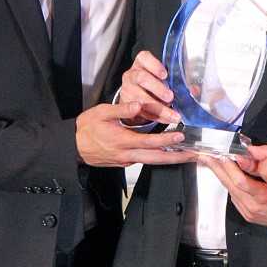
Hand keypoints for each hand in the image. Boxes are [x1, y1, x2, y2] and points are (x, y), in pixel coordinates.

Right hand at [76, 101, 191, 166]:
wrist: (73, 146)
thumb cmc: (86, 128)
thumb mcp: (101, 112)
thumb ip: (121, 109)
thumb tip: (138, 104)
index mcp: (122, 141)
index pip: (149, 141)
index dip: (166, 139)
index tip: (180, 135)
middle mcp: (126, 154)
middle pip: (156, 158)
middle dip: (176, 157)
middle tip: (193, 155)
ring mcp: (126, 160)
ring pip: (152, 161)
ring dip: (170, 158)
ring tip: (186, 155)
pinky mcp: (125, 162)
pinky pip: (145, 160)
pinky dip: (158, 157)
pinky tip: (167, 152)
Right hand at [118, 51, 179, 125]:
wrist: (136, 98)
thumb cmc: (153, 84)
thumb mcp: (165, 79)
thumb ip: (178, 82)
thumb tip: (194, 90)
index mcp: (142, 63)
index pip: (144, 58)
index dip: (154, 65)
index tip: (165, 75)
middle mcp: (132, 74)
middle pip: (141, 78)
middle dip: (158, 89)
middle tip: (171, 97)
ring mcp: (127, 89)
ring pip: (140, 98)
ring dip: (158, 108)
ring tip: (173, 115)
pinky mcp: (125, 105)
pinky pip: (138, 111)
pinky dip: (154, 117)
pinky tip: (166, 119)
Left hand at [199, 154, 266, 231]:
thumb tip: (257, 151)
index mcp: (265, 197)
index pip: (242, 182)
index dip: (231, 167)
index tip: (225, 155)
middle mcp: (253, 206)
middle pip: (230, 185)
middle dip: (218, 168)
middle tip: (209, 156)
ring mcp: (247, 210)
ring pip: (229, 189)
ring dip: (220, 174)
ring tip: (212, 161)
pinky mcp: (244, 212)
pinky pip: (233, 195)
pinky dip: (227, 182)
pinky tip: (223, 173)